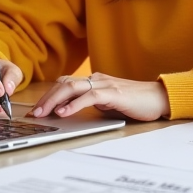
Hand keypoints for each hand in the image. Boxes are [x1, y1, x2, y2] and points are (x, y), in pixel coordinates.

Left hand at [30, 72, 170, 121]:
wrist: (159, 98)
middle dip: (46, 98)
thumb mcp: (107, 104)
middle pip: (64, 83)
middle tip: (33, 113)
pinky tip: (65, 112)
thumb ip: (91, 104)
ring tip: (43, 113)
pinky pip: (90, 96)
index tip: (36, 109)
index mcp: (94, 81)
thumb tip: (68, 112)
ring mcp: (105, 84)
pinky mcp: (114, 94)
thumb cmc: (135, 103)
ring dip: (55, 100)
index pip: (65, 84)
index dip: (48, 95)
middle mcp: (97, 79)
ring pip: (72, 87)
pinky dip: (75, 104)